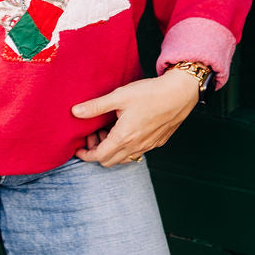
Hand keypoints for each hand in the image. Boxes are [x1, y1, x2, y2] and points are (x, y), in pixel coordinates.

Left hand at [71, 69, 199, 165]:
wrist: (179, 93)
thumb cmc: (149, 93)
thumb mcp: (119, 96)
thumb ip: (95, 106)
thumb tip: (75, 112)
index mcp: (124, 137)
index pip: (99, 156)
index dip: (86, 154)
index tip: (79, 148)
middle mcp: (136, 146)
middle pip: (109, 161)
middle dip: (97, 151)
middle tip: (95, 134)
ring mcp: (148, 146)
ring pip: (124, 158)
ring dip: (112, 150)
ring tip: (110, 130)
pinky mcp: (158, 142)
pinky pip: (137, 152)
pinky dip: (126, 147)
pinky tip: (126, 129)